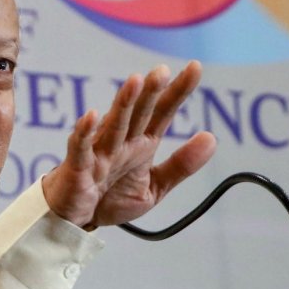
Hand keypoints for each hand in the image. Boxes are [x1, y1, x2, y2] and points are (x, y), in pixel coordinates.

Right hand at [42, 61, 216, 228]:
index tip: (195, 67)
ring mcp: (99, 152)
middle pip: (138, 112)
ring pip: (114, 124)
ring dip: (124, 103)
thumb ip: (181, 164)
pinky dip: (84, 132)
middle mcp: (121, 142)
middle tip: (163, 70)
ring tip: (136, 82)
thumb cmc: (110, 198)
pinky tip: (91, 116)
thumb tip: (211, 138)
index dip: (178, 91)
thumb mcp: (155, 186)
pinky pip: (80, 148)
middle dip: (150, 91)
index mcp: (141, 144)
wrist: (76, 220)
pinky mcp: (78, 167)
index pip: (162, 112)